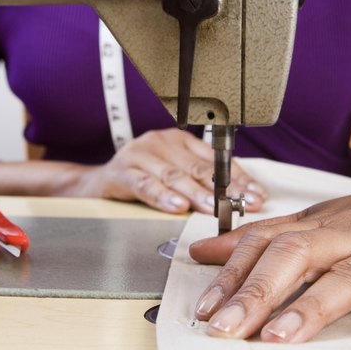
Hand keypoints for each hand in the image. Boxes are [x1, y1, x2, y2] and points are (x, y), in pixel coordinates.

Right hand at [73, 129, 265, 213]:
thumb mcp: (174, 177)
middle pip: (199, 167)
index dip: (239, 179)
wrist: (94, 186)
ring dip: (197, 194)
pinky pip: (145, 185)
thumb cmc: (140, 182)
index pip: (216, 159)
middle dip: (225, 189)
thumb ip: (201, 183)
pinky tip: (177, 206)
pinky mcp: (121, 171)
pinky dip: (162, 197)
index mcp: (180, 141)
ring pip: (175, 176)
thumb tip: (241, 200)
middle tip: (242, 204)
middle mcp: (162, 142)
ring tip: (214, 208)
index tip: (256, 196)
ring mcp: (140, 155)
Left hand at [189, 163, 350, 341]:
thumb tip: (205, 252)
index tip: (204, 308)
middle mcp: (348, 235)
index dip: (232, 274)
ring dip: (312, 306)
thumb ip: (263, 238)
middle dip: (257, 293)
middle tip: (226, 328)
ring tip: (281, 336)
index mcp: (318, 226)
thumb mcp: (315, 220)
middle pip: (296, 257)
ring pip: (349, 276)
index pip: (265, 244)